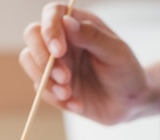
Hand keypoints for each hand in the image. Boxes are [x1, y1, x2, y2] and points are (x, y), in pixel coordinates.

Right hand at [19, 2, 155, 123]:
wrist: (130, 103)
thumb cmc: (126, 71)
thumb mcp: (116, 52)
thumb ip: (92, 36)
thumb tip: (66, 22)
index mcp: (78, 25)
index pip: (52, 14)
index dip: (50, 29)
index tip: (59, 51)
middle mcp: (62, 41)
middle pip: (32, 36)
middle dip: (42, 59)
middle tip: (65, 78)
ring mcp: (55, 64)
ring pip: (29, 62)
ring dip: (45, 80)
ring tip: (68, 94)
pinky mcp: (54, 86)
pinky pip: (41, 90)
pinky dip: (56, 100)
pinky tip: (77, 104)